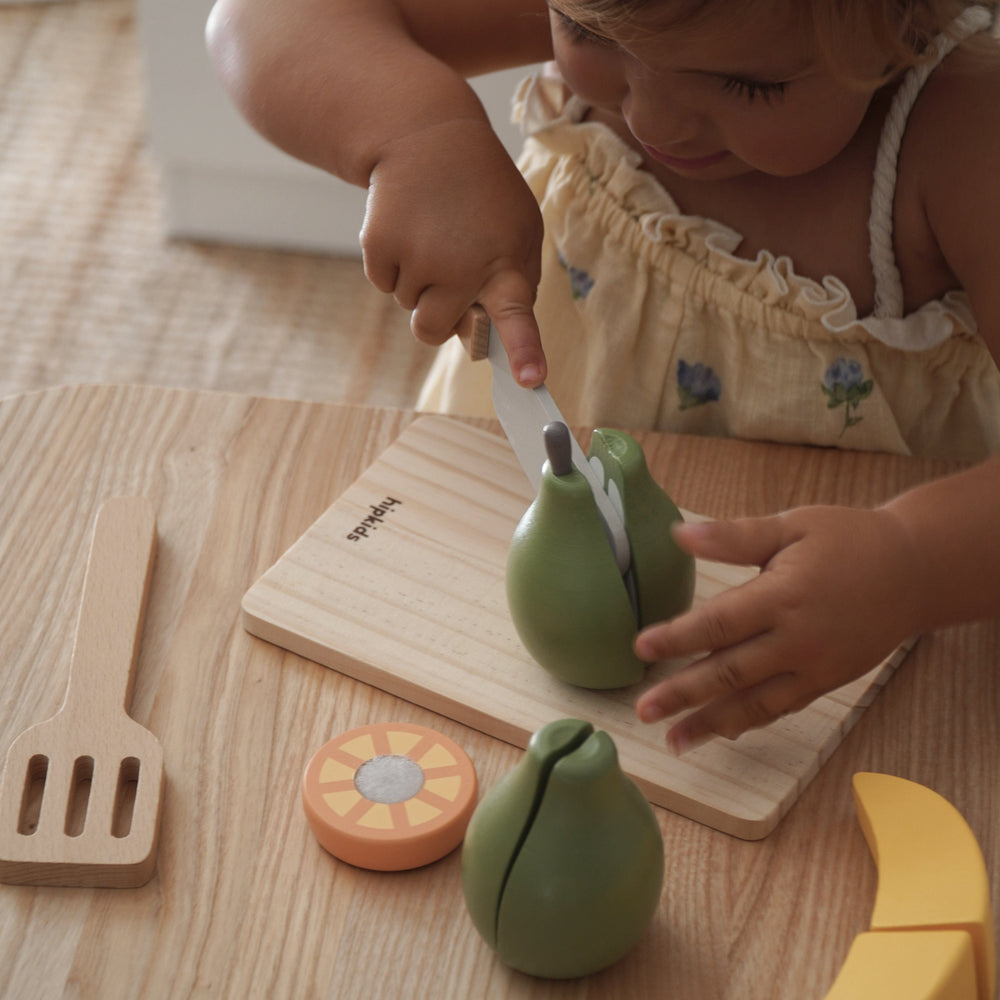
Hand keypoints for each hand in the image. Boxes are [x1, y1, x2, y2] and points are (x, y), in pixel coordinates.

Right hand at [361, 117, 546, 385]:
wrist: (427, 135)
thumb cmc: (482, 194)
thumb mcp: (519, 229)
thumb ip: (513, 283)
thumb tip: (489, 334)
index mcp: (504, 266)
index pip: (517, 319)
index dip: (523, 353)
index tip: (531, 381)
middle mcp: (459, 268)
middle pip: (433, 331)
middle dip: (437, 313)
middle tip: (448, 269)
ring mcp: (417, 259)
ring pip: (408, 307)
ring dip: (418, 282)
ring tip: (432, 232)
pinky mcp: (379, 248)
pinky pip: (383, 284)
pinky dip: (392, 265)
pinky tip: (407, 227)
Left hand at [633, 506, 922, 753]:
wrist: (915, 571)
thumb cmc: (848, 540)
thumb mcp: (792, 525)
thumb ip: (734, 536)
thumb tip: (679, 533)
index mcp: (783, 596)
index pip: (718, 623)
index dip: (676, 638)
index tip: (639, 648)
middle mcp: (797, 640)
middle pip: (729, 672)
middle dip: (682, 694)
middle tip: (643, 710)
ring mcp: (814, 667)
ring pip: (753, 702)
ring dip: (710, 723)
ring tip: (673, 741)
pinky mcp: (827, 682)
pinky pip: (780, 708)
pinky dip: (748, 722)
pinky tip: (719, 731)